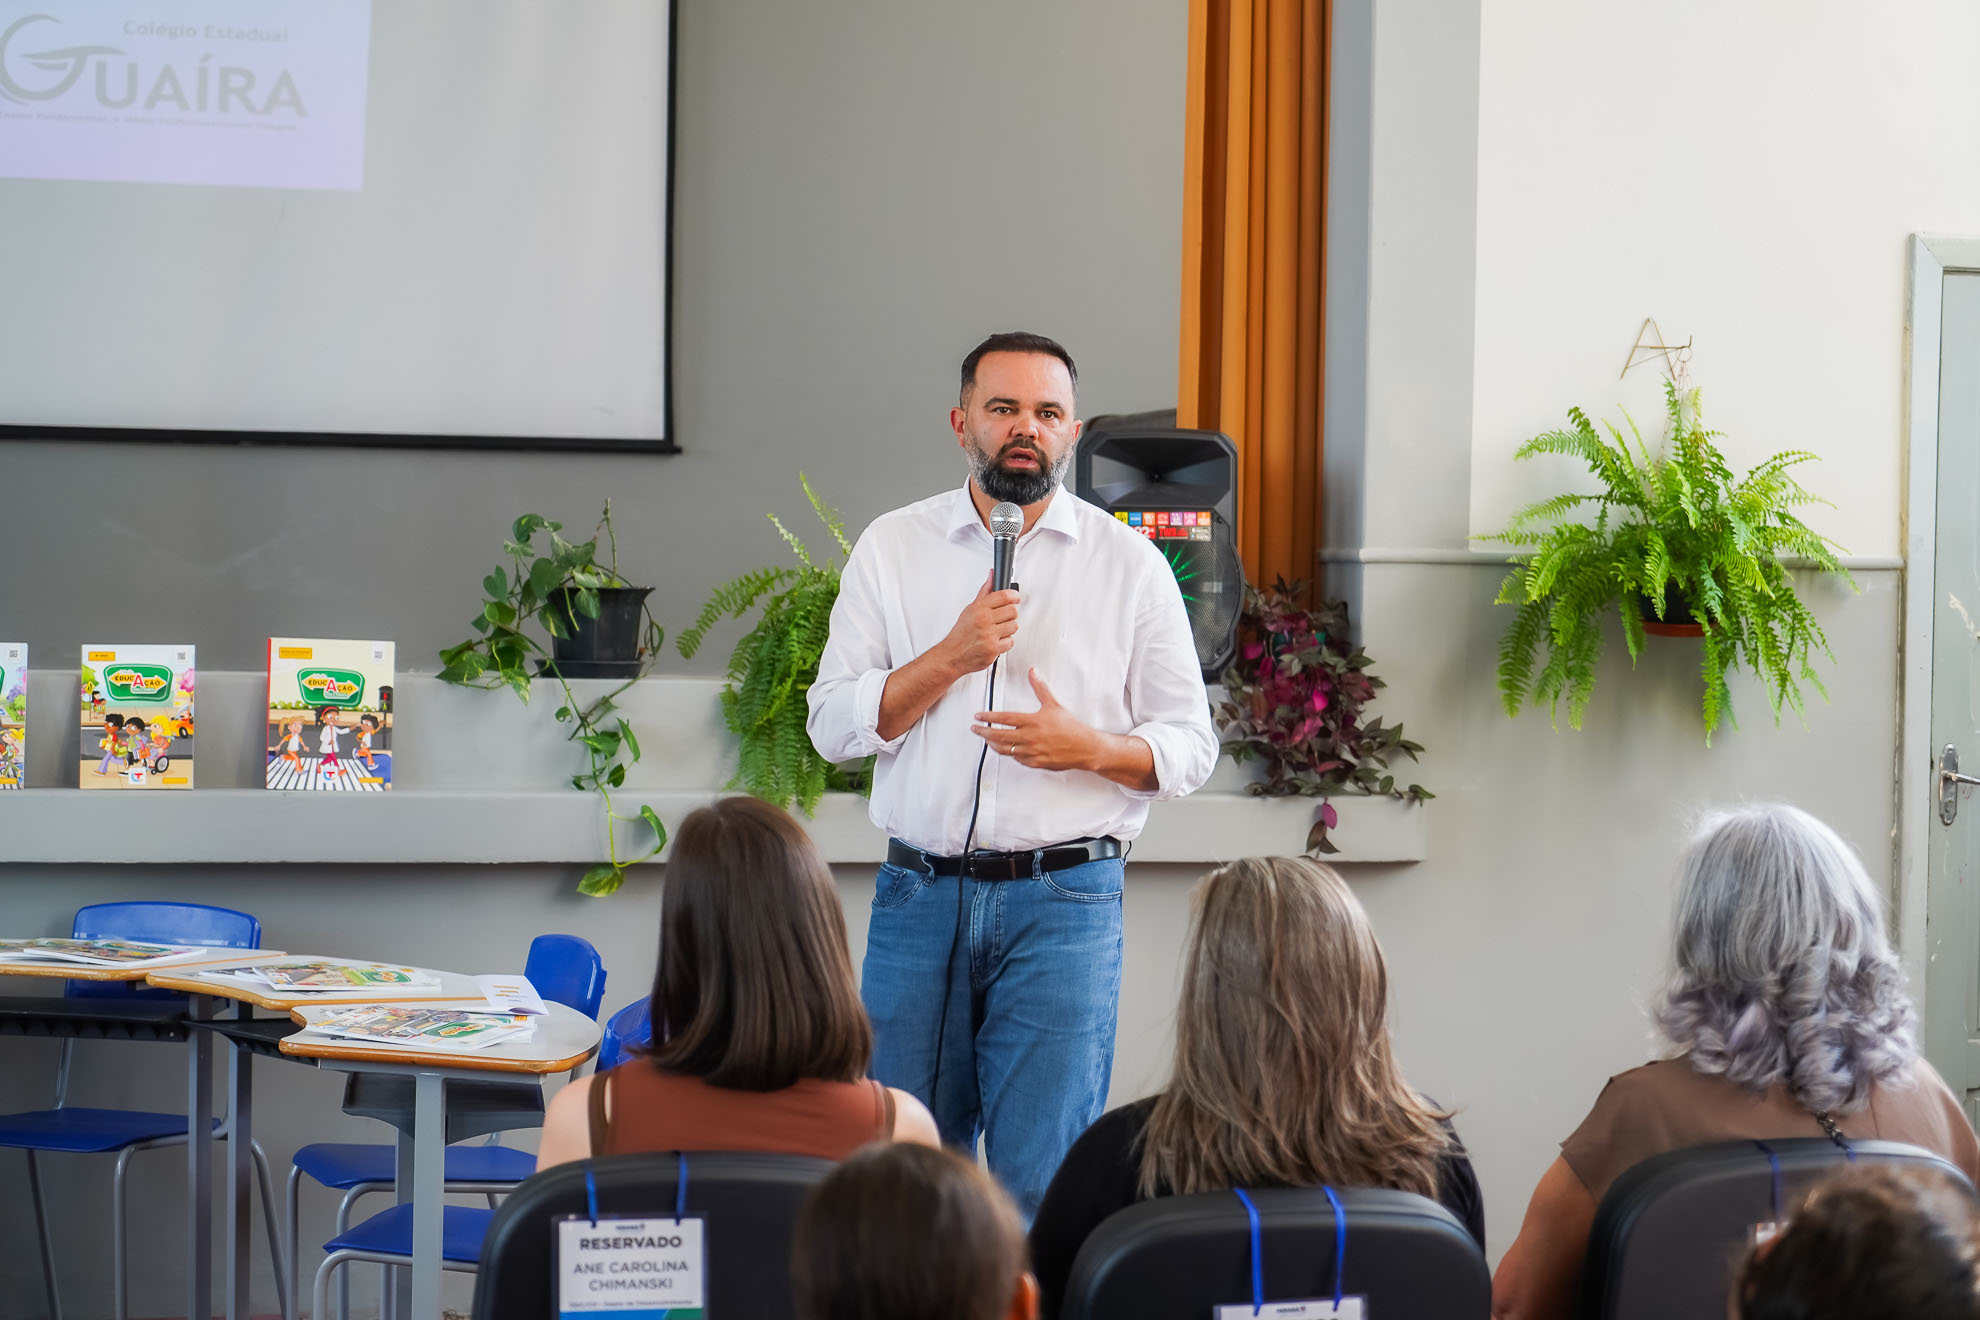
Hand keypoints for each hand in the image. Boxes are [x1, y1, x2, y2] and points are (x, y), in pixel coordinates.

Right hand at [942, 575, 1020, 676]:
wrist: (952, 655)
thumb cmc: (961, 633)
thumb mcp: (970, 608)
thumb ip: (985, 592)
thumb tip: (992, 576)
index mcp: (979, 608)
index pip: (1004, 596)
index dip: (1014, 596)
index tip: (1016, 598)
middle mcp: (984, 620)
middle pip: (1012, 611)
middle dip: (1010, 614)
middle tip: (1004, 617)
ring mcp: (989, 635)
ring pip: (1014, 626)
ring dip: (1009, 629)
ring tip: (998, 630)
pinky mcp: (993, 649)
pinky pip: (1010, 642)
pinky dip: (1006, 642)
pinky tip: (997, 641)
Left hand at [972, 670, 1098, 771]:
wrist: (1084, 747)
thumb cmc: (1070, 726)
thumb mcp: (1053, 704)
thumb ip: (1040, 688)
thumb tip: (1032, 672)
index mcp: (1032, 721)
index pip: (1004, 718)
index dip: (988, 717)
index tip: (978, 716)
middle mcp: (1029, 737)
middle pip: (999, 736)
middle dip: (983, 732)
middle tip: (975, 729)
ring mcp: (1031, 752)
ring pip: (1004, 749)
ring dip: (993, 744)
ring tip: (987, 739)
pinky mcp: (1035, 762)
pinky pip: (1016, 759)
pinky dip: (1008, 753)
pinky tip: (1005, 749)